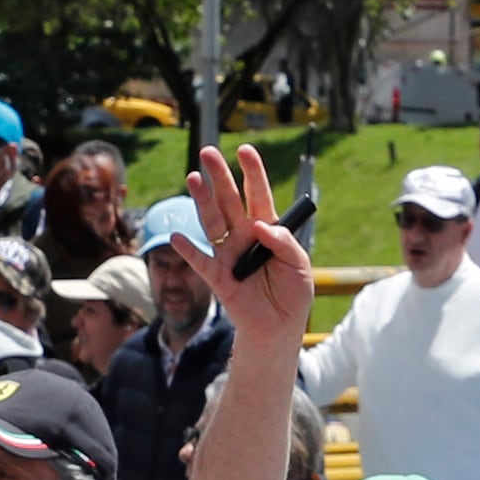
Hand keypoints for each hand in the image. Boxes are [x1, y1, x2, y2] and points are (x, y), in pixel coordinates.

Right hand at [186, 143, 312, 345]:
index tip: (245, 150)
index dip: (252, 172)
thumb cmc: (292, 294)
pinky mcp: (218, 278)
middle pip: (229, 201)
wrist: (280, 328)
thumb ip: (285, 242)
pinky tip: (178, 237)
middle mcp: (244, 236)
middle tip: (208, 152)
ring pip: (212, 222)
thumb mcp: (300, 265)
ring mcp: (229, 255)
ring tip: (194, 178)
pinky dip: (188, 251)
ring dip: (202, 201)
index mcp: (266, 228)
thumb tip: (261, 225)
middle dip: (220, 177)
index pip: (258, 194)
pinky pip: (201, 262)